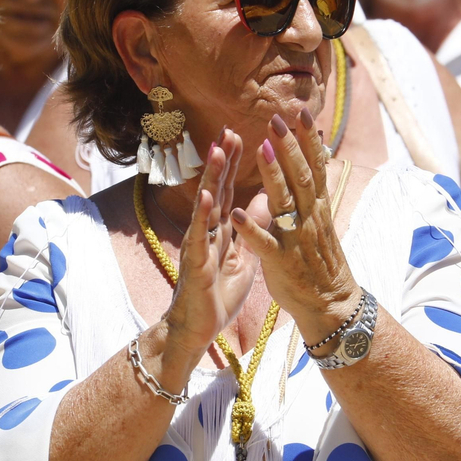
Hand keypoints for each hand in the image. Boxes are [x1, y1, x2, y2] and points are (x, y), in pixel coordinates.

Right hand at [161, 130, 259, 373]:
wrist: (197, 330)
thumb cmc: (217, 296)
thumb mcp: (244, 259)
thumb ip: (250, 230)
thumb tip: (263, 203)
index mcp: (221, 231)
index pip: (228, 190)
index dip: (234, 165)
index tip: (241, 136)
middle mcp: (207, 232)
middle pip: (216, 189)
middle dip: (223, 160)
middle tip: (229, 130)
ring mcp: (199, 245)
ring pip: (205, 205)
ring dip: (212, 177)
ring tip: (219, 150)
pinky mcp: (196, 263)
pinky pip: (200, 236)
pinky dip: (202, 215)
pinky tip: (206, 196)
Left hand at [230, 105, 360, 341]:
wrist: (331, 303)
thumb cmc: (320, 261)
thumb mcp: (320, 221)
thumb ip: (312, 192)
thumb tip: (313, 161)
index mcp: (317, 208)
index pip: (315, 166)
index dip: (309, 139)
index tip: (303, 112)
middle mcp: (310, 218)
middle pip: (301, 176)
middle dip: (290, 147)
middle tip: (277, 119)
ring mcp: (296, 240)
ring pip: (285, 203)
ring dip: (274, 176)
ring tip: (262, 150)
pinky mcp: (282, 262)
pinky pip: (265, 244)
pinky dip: (251, 230)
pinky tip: (237, 214)